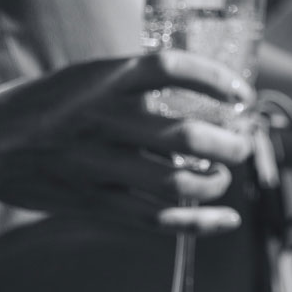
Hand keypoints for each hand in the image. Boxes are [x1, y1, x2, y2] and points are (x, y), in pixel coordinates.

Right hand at [0, 53, 254, 234]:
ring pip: (174, 182)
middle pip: (184, 135)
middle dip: (228, 145)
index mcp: (105, 80)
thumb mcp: (89, 77)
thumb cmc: (48, 106)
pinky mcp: (91, 201)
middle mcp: (103, 119)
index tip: (242, 95)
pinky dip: (198, 223)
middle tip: (241, 147)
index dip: (217, 80)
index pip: (172, 68)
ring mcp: (95, 164)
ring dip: (214, 184)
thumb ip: (139, 84)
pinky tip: (226, 220)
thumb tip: (211, 97)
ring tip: (221, 179)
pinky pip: (154, 219)